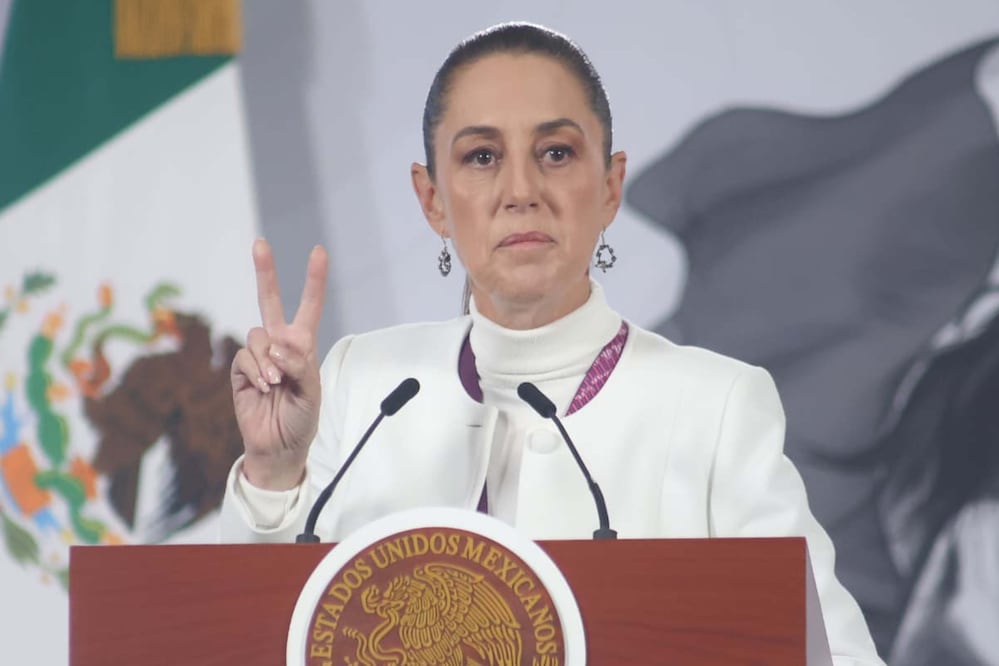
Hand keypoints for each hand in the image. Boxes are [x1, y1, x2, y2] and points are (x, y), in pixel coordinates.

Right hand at [230, 239, 327, 489]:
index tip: (318, 252)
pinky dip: (256, 371)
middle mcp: (279, 345)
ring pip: (258, 337)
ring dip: (269, 360)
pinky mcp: (240, 370)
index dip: (313, 280)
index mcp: (303, 346)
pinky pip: (244, 357)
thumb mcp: (312, 393)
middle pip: (268, 302)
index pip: (309, 307)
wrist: (279, 445)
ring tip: (277, 384)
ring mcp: (258, 356)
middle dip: (264, 272)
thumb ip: (300, 366)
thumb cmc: (301, 419)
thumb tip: (279, 346)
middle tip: (260, 243)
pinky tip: (263, 387)